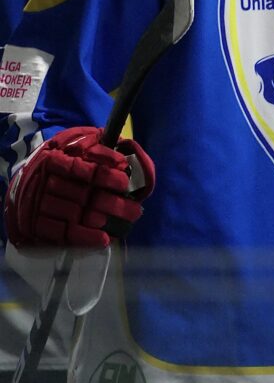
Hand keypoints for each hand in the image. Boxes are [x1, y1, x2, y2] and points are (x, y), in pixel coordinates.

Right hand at [4, 126, 154, 250]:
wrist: (28, 184)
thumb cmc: (60, 161)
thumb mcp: (73, 143)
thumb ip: (96, 145)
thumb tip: (122, 152)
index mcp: (53, 159)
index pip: (79, 167)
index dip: (103, 175)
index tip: (124, 182)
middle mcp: (45, 182)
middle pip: (81, 195)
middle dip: (112, 204)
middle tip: (135, 210)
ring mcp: (40, 205)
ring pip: (73, 215)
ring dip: (101, 221)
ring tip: (125, 223)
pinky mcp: (37, 224)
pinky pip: (62, 234)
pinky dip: (85, 238)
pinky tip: (104, 239)